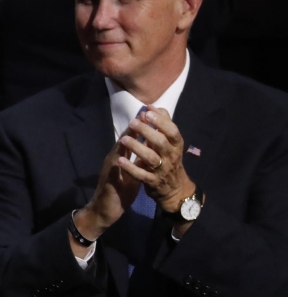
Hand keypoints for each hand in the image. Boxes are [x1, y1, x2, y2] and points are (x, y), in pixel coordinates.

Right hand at [74, 119, 145, 245]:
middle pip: (124, 139)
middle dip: (135, 126)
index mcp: (121, 156)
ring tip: (135, 128)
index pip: (131, 137)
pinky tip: (124, 157)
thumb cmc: (120, 190)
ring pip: (118, 150)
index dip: (141, 125)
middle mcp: (114, 158)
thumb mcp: (133, 171)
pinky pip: (115, 170)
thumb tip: (152, 145)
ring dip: (126, 139)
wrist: (104, 209)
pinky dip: (120, 162)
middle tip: (146, 114)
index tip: (152, 113)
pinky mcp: (110, 181)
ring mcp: (110, 169)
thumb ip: (140, 158)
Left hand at [116, 107, 196, 226]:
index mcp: (176, 146)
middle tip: (133, 122)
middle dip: (146, 131)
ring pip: (150, 158)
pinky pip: (141, 175)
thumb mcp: (171, 144)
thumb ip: (163, 124)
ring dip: (137, 148)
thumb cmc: (170, 160)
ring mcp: (162, 170)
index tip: (147, 112)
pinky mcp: (152, 182)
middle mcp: (171, 157)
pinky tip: (120, 160)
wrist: (175, 190)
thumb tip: (153, 107)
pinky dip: (131, 168)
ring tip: (124, 139)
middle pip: (160, 142)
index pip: (172, 131)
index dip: (161, 121)